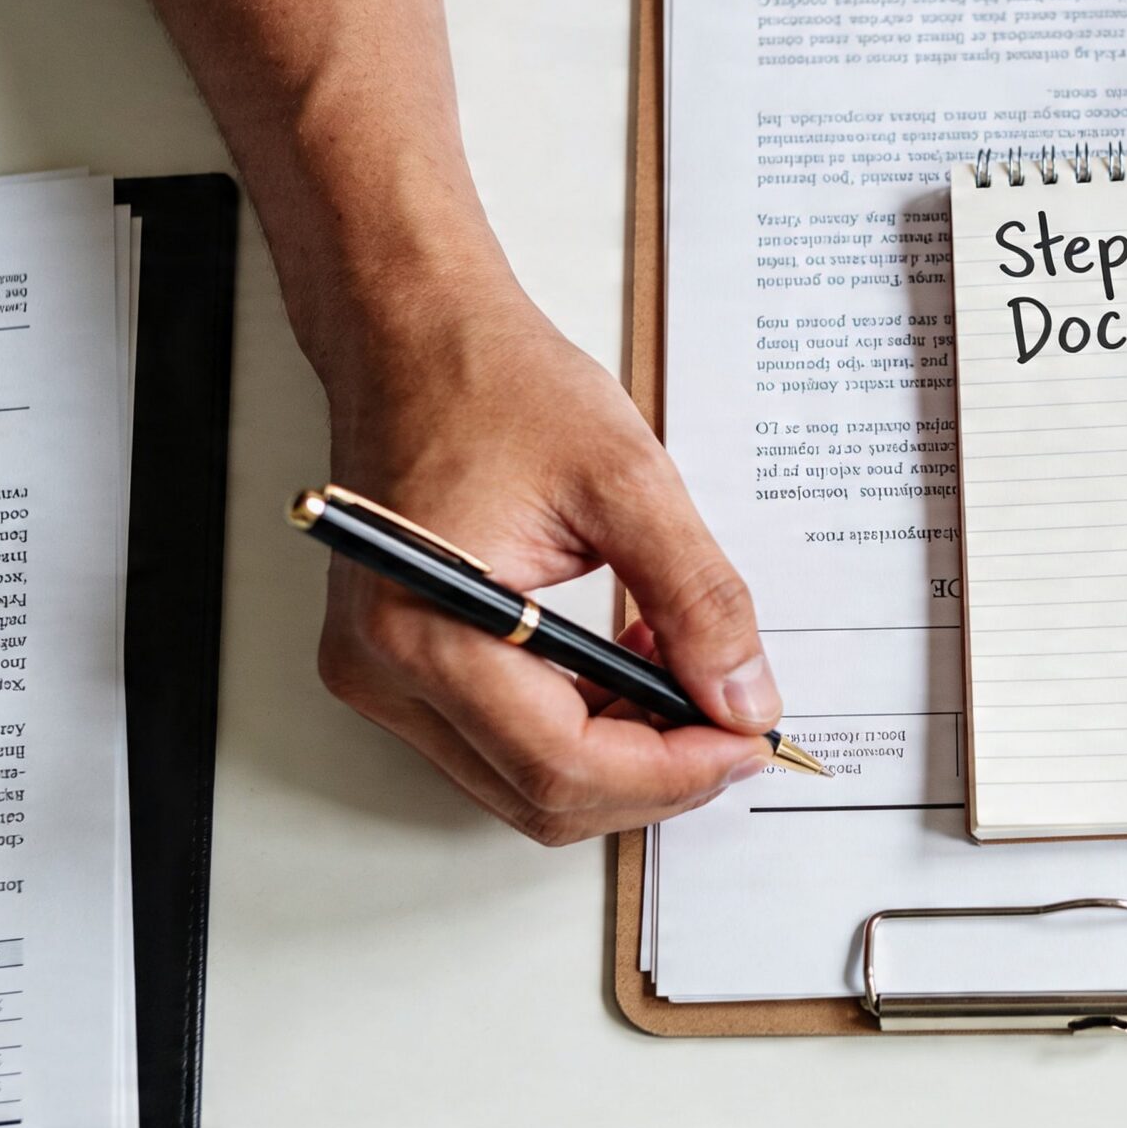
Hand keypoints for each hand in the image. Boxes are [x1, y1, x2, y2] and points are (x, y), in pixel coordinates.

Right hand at [311, 282, 777, 844]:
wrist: (414, 334)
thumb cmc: (492, 382)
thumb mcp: (628, 480)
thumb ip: (698, 599)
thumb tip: (744, 697)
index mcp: (423, 624)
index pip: (562, 762)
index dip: (671, 771)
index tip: (745, 740)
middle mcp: (382, 669)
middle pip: (539, 793)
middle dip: (653, 772)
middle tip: (734, 719)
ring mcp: (381, 675)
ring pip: (522, 780)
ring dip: (620, 751)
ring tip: (681, 669)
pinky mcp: (398, 665)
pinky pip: (501, 741)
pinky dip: (580, 724)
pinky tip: (628, 663)